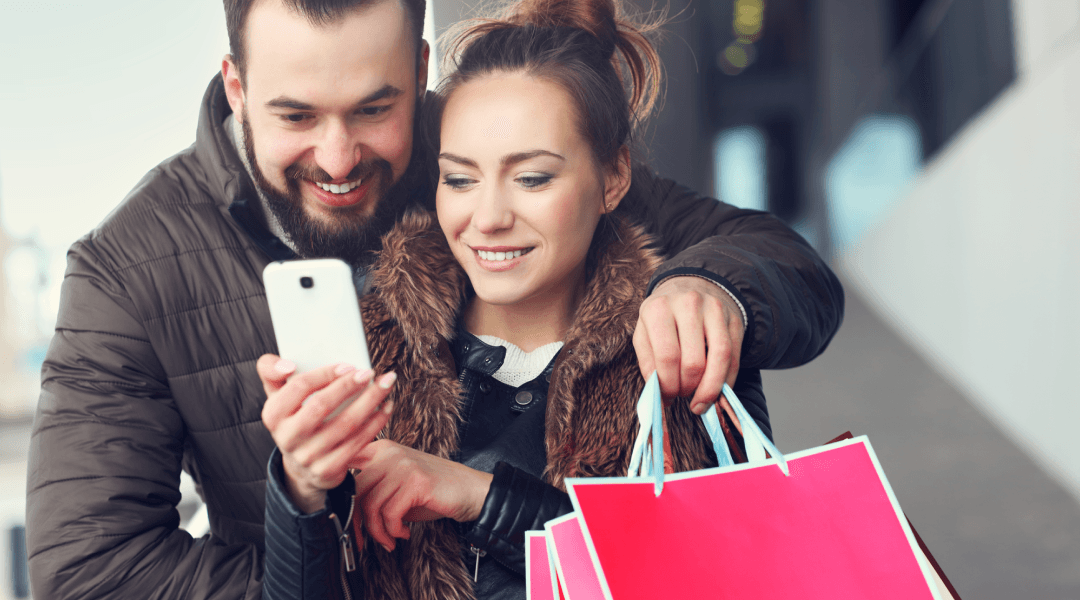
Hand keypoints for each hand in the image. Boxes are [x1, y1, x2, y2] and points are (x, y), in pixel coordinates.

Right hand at [259, 354, 395, 513]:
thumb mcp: (277, 396)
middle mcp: (287, 437)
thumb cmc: (295, 419)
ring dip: (371, 401)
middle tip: (371, 373)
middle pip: (322, 404)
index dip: (326, 373)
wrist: (301, 465)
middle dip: (350, 385)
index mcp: (273, 414)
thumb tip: (288, 364)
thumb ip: (271, 370)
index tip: (349, 365)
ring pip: (346, 424)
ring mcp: (308, 456)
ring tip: (386, 385)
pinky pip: (358, 442)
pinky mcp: (328, 469)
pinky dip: (376, 422)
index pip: (299, 386)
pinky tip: (386, 407)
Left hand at [352, 440, 493, 551]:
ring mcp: (403, 465)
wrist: (471, 491)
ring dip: (378, 531)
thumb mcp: (398, 486)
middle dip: (356, 522)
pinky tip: (404, 533)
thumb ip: (373, 491)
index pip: (345, 469)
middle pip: (354, 490)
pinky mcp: (416, 482)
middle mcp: (390, 452)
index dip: (339, 498)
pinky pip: (390, 514)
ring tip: (390, 539)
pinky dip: (393, 530)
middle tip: (363, 540)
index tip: (345, 521)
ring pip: (371, 505)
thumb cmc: (434, 492)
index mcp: (382, 449)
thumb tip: (347, 514)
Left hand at [633, 276, 744, 413]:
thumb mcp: (644, 334)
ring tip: (699, 403)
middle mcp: (688, 304)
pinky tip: (715, 392)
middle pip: (693, 362)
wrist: (690, 286)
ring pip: (720, 359)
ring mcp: (715, 309)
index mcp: (659, 309)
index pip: (667, 356)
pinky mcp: (733, 319)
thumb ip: (647, 363)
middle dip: (687, 388)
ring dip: (710, 389)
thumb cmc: (664, 317)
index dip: (668, 385)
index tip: (667, 398)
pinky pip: (735, 357)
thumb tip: (659, 394)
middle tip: (682, 396)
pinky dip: (726, 381)